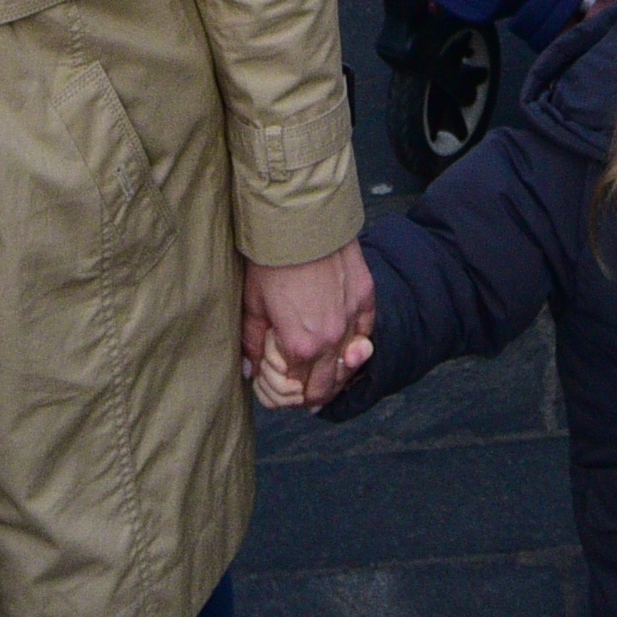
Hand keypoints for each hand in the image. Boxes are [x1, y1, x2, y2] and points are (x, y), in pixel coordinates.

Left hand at [241, 246, 369, 404]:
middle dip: (315, 393)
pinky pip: (366, 334)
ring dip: (337, 376)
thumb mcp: (253, 304)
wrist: (300, 221)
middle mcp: (331, 339)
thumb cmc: (271, 261)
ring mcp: (353, 319)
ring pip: (350, 365)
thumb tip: (249, 372)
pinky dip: (357, 347)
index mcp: (301, 347)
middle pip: (327, 384)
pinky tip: (348, 353)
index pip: (299, 388)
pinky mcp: (366, 297)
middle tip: (306, 395)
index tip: (285, 392)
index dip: (291, 395)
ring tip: (326, 380)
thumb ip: (252, 344)